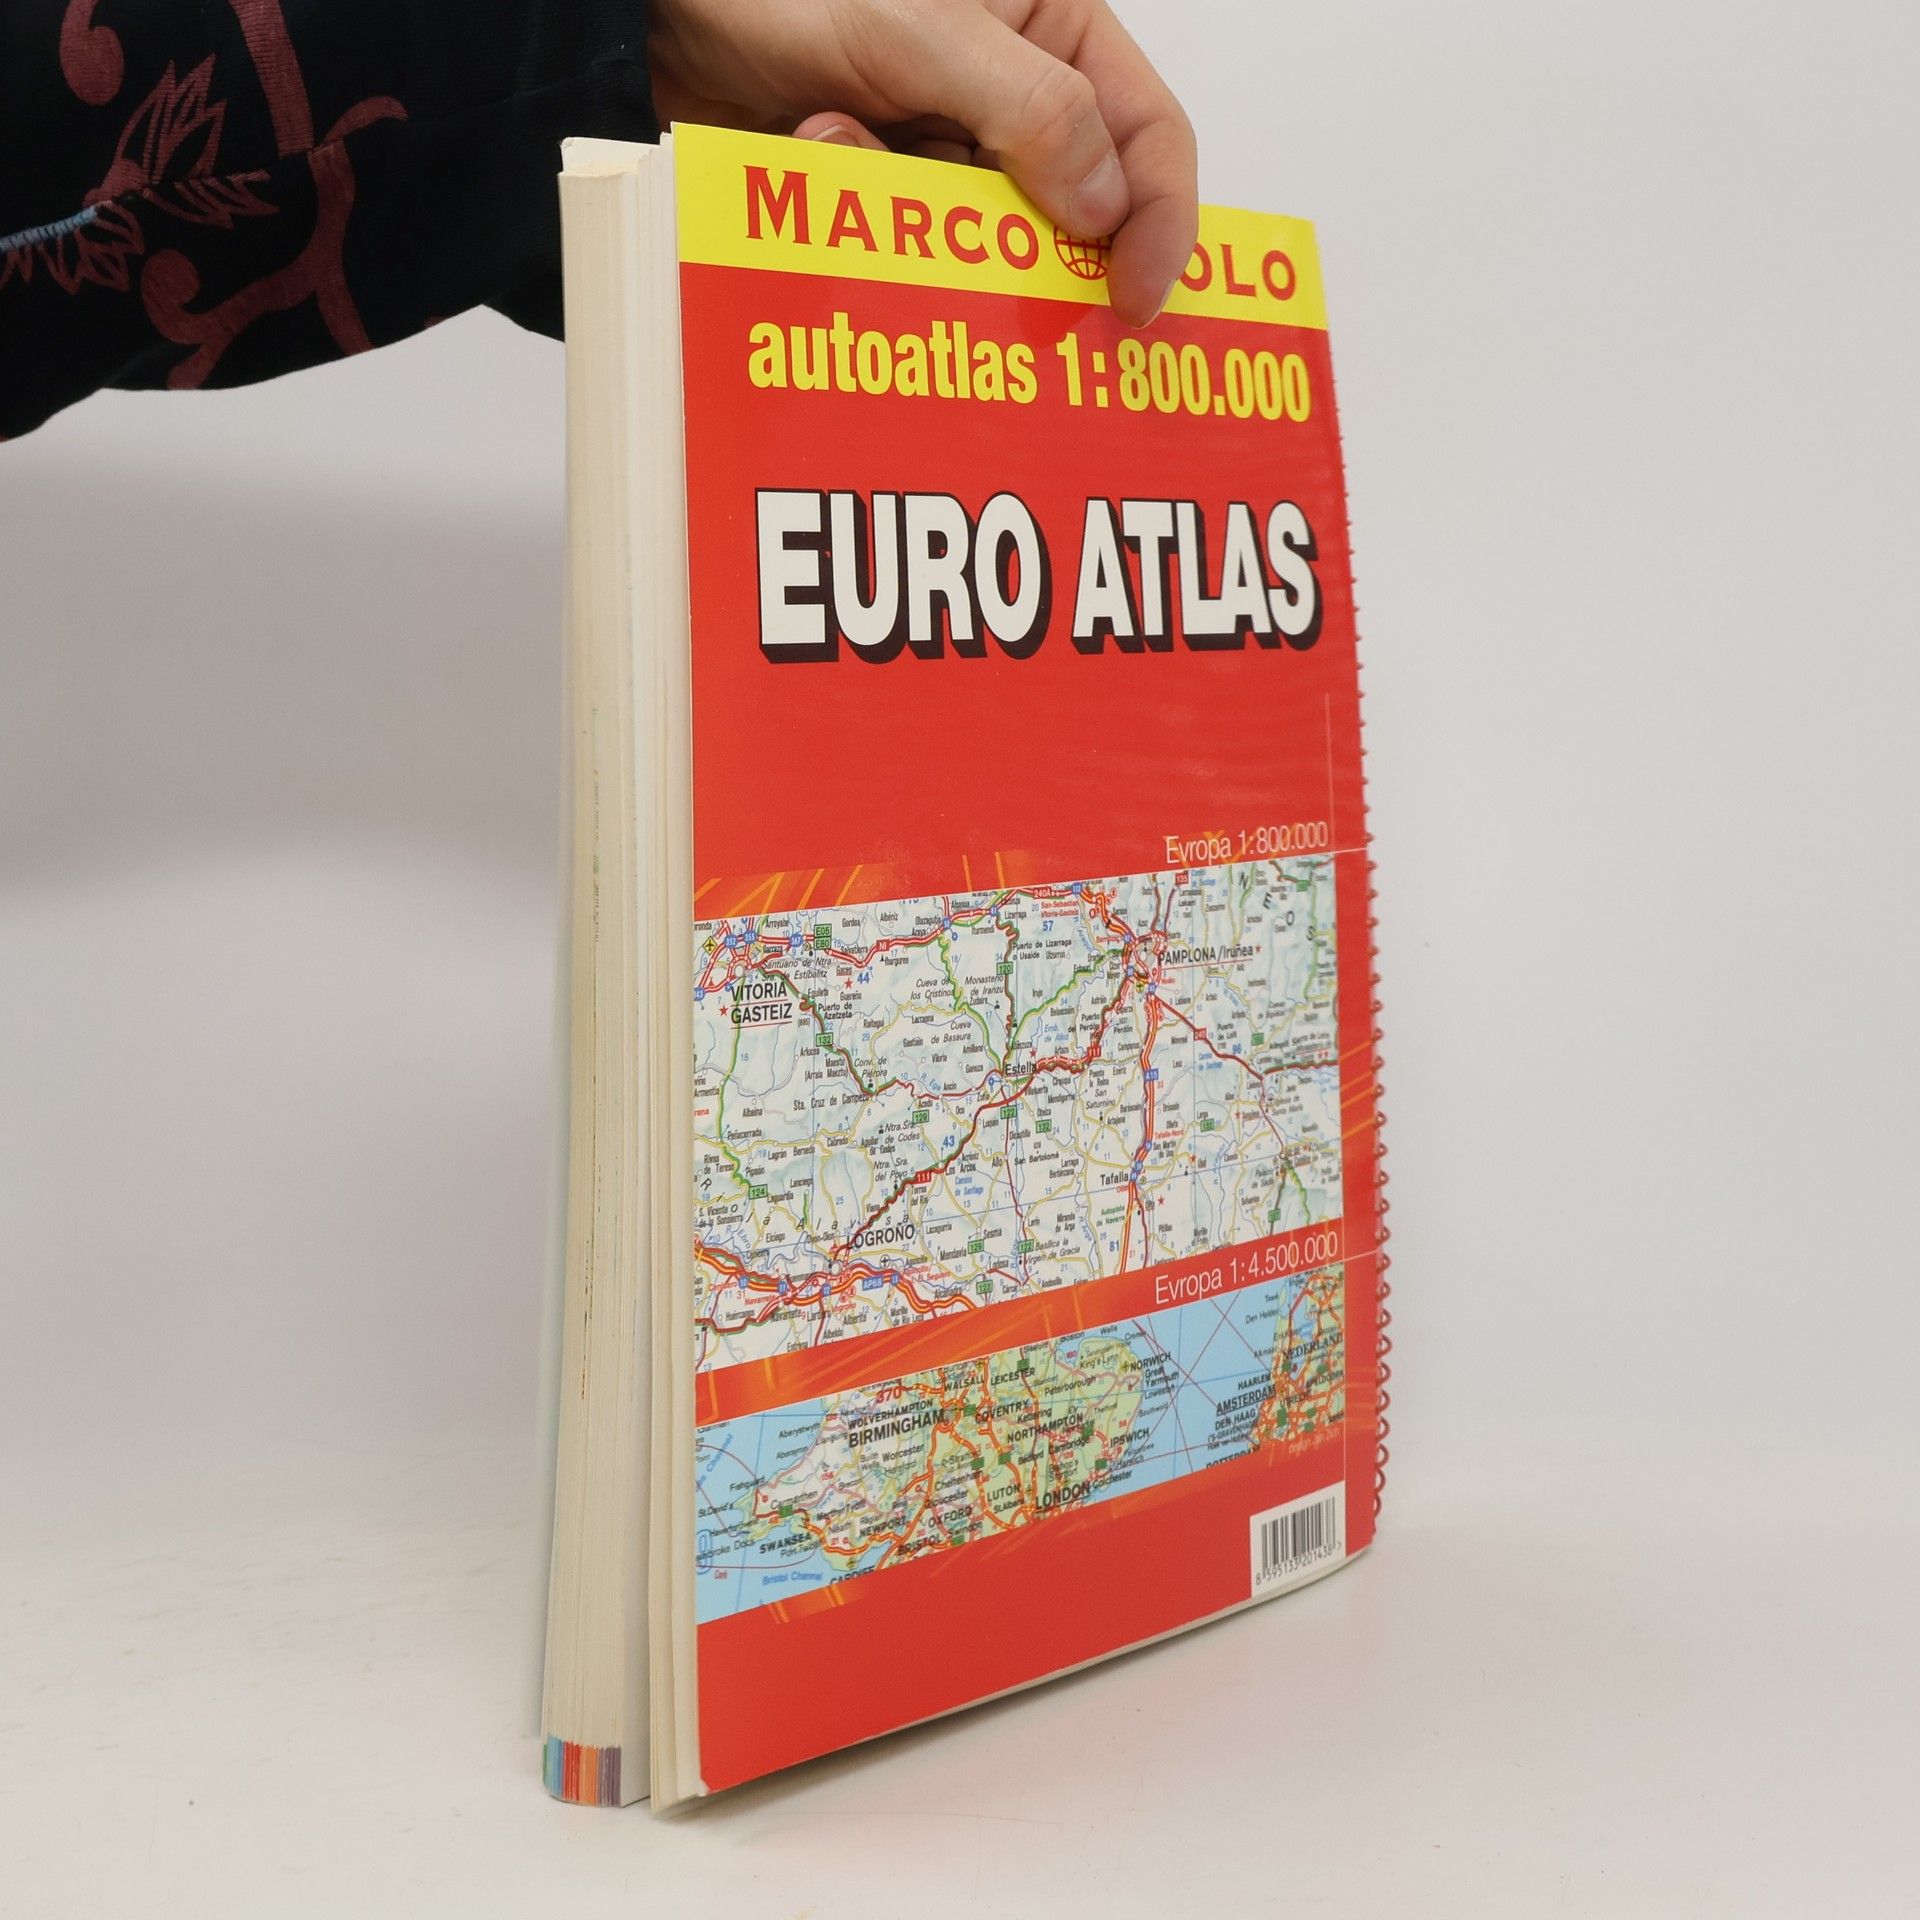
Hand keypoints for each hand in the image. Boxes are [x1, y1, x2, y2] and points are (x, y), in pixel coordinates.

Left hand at [648, 0, 1197, 324]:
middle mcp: (1013, 88)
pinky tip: (818, 153)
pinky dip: (873, 228)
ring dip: (928, 231)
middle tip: (1008, 300)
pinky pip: (913, 242)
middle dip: (1034, 250)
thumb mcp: (922, 28)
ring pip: (986, 238)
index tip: (1135, 302)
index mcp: (1054, 26)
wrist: (662, 5)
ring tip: (851, 154)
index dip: (1158, 223)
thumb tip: (1107, 208)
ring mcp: (948, 141)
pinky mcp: (888, 183)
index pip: (1146, 136)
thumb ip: (1031, 111)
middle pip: (1075, 207)